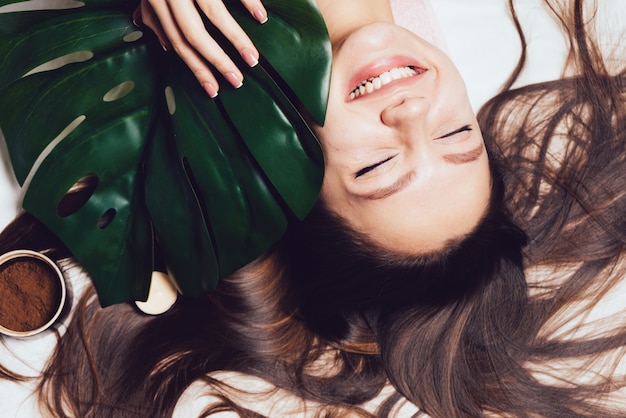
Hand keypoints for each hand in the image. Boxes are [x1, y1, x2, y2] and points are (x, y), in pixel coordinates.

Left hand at [134, 0, 267, 97]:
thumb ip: (153, 14)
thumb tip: (164, 45)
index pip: (176, 41)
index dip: (195, 68)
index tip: (213, 91)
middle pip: (193, 34)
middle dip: (216, 62)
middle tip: (236, 82)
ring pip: (213, 14)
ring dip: (236, 40)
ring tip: (252, 59)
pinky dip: (248, 1)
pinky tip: (260, 18)